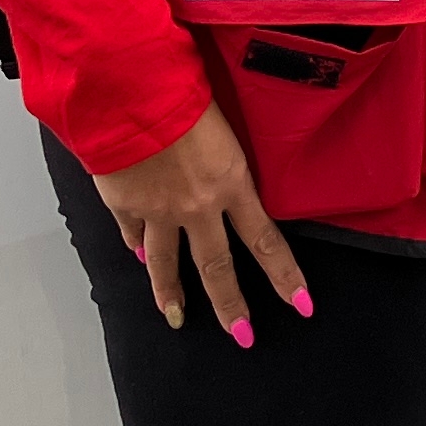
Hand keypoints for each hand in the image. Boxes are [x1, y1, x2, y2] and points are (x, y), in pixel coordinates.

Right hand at [95, 103, 311, 342]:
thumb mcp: (224, 125)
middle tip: (242, 335)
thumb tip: (228, 179)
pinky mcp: (123, 202)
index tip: (301, 305)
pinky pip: (131, 232)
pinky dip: (134, 244)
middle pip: (216, 267)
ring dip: (170, 294)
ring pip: (166, 263)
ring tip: (177, 317)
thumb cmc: (183, 90)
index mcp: (230, 184)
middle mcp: (196, 207)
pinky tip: (136, 256)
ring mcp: (157, 210)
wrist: (129, 89)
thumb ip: (228, 160)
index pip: (266, 241)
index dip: (284, 276)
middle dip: (231, 306)